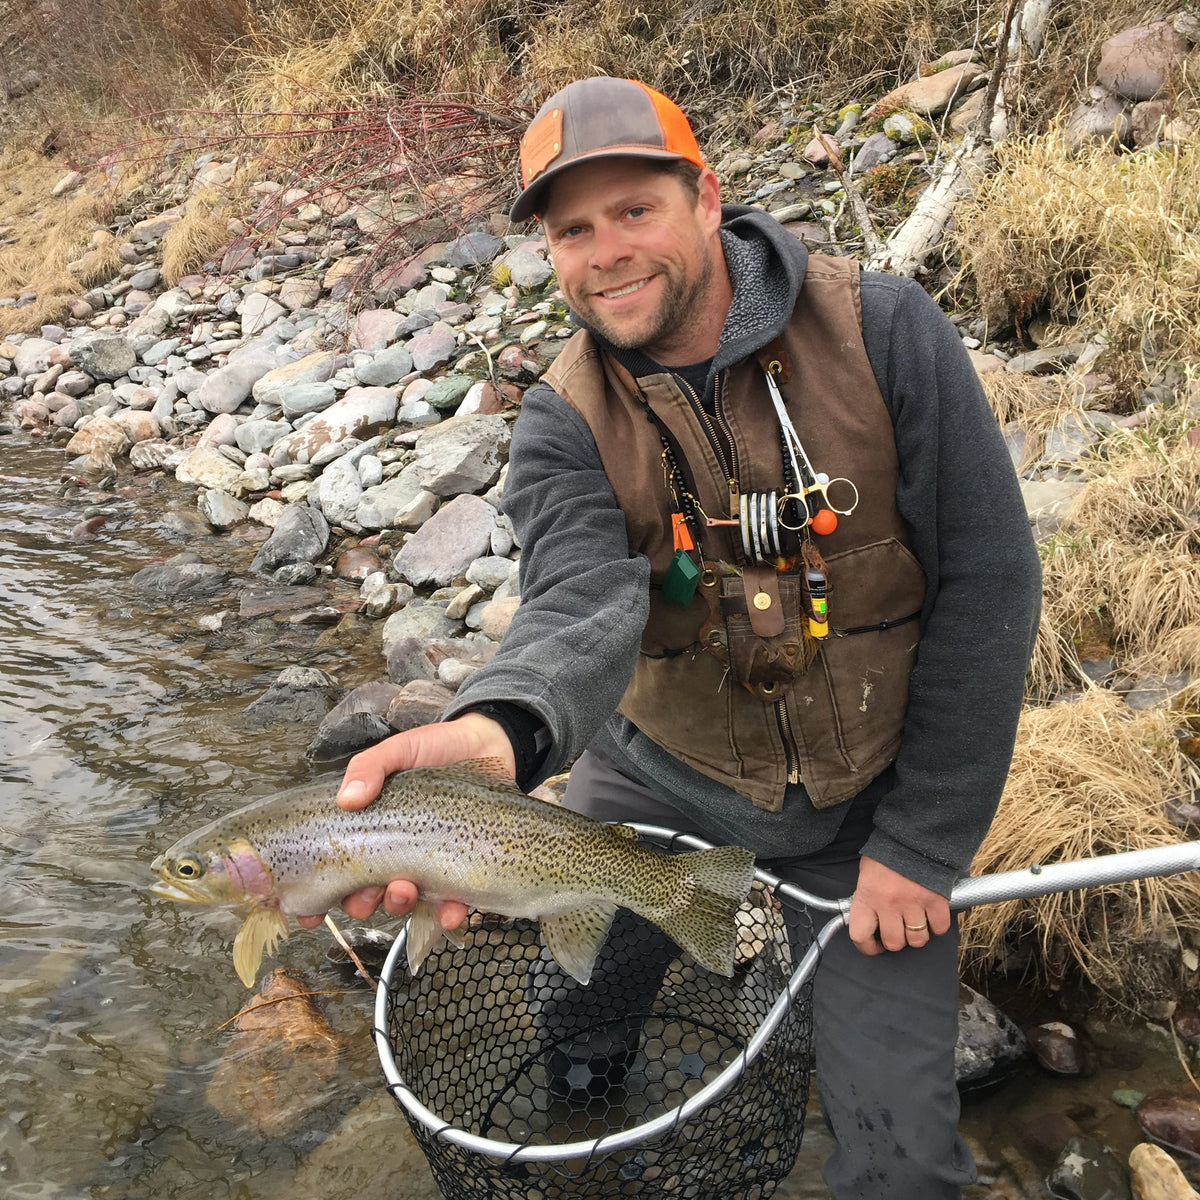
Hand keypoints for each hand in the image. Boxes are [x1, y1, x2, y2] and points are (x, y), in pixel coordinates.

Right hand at [296, 713, 515, 929]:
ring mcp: (427, 865)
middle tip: (366, 893)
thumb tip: (347, 798)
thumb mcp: (398, 750)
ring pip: (404, 903)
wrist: (489, 743)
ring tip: (404, 889)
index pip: (336, 868)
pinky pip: (451, 904)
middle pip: (365, 895)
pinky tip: (450, 909)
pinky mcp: (461, 870)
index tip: (308, 912)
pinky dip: (448, 913)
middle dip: (361, 903)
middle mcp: (394, 853)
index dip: (317, 897)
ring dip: (399, 904)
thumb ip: (369, 767)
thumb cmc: (437, 749)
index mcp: (370, 830)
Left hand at [846, 855, 950, 954]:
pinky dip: (937, 926)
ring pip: (917, 940)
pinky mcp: (935, 901)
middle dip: (896, 941)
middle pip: (894, 943)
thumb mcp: (866, 875)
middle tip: (898, 930)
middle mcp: (889, 904)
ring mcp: (913, 904)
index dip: (867, 946)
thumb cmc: (886, 855)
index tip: (874, 945)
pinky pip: (939, 928)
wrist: (912, 836)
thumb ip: (866, 898)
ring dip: (917, 935)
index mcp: (867, 896)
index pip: (860, 935)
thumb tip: (868, 919)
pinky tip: (931, 916)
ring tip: (915, 923)